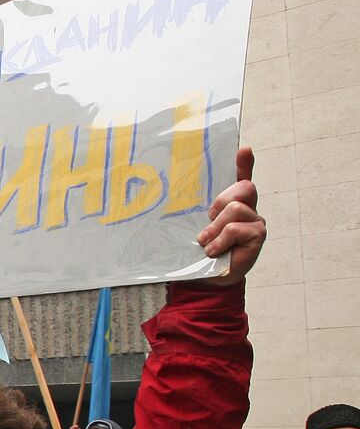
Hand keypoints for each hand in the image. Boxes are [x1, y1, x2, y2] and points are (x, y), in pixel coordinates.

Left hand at [194, 148, 265, 287]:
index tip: (243, 150)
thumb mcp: (193, 226)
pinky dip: (221, 240)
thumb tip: (170, 194)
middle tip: (208, 220)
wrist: (207, 278)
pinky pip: (236, 229)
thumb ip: (192, 211)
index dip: (244, 163)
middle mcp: (248, 207)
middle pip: (242, 187)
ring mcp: (255, 220)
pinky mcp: (258, 235)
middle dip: (220, 202)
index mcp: (232, 201)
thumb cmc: (200, 250)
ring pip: (235, 209)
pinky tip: (214, 251)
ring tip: (206, 242)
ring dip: (215, 228)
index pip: (241, 176)